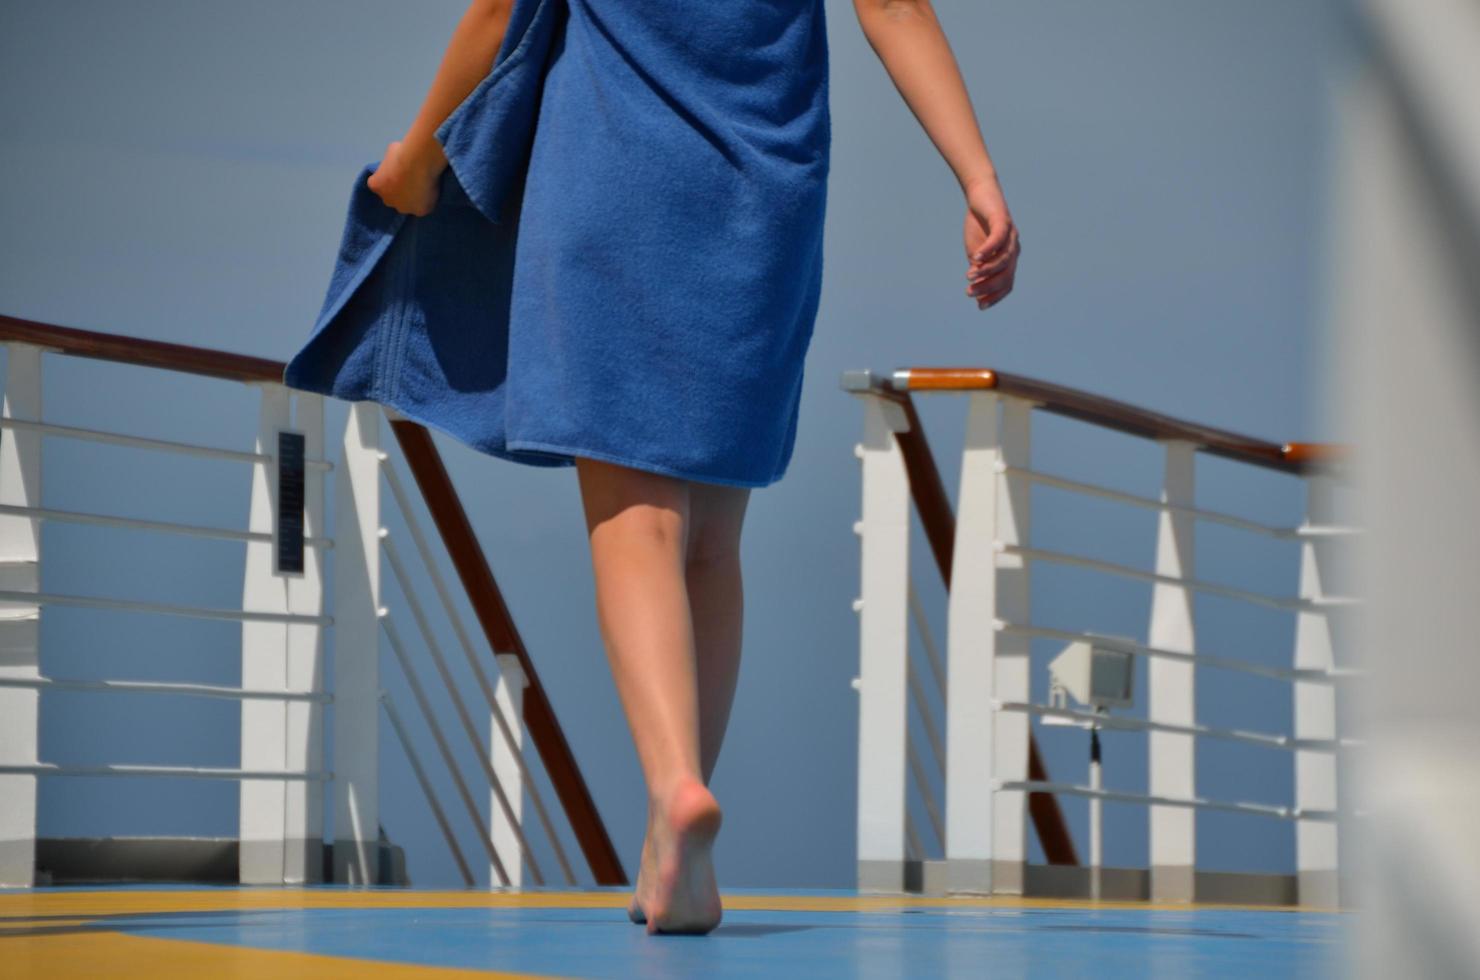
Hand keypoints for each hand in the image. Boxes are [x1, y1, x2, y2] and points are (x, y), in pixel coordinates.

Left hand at [367, 138, 444, 216]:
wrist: (421, 161)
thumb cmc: (404, 152)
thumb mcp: (392, 151)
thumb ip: (392, 161)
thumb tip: (398, 161)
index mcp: (376, 185)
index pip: (379, 185)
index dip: (389, 179)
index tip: (398, 173)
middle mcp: (387, 200)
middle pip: (392, 198)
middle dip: (399, 192)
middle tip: (411, 180)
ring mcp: (403, 208)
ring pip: (408, 205)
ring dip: (413, 198)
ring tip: (424, 186)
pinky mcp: (419, 211)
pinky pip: (422, 207)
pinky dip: (427, 201)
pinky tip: (432, 191)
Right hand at [962, 176, 1019, 310]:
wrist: (980, 195)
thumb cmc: (978, 226)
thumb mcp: (976, 252)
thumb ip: (979, 268)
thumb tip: (976, 288)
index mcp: (1009, 259)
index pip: (1006, 283)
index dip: (995, 296)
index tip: (980, 306)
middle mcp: (1014, 248)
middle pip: (1006, 275)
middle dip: (988, 287)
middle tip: (970, 292)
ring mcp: (1011, 235)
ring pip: (1003, 260)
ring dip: (986, 270)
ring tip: (970, 276)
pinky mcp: (1003, 221)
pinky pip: (998, 239)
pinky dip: (987, 250)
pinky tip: (975, 258)